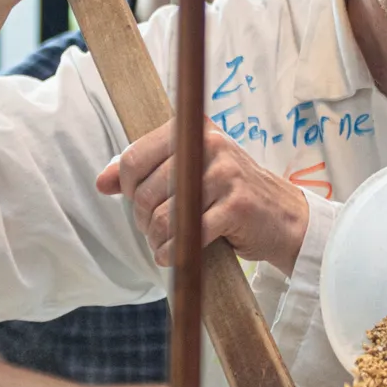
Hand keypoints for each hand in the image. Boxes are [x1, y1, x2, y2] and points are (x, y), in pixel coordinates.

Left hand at [97, 118, 310, 274]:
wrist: (284, 217)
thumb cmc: (231, 195)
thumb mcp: (191, 173)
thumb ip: (146, 172)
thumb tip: (102, 182)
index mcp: (194, 131)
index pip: (134, 157)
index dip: (127, 188)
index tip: (138, 203)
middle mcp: (210, 145)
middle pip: (146, 190)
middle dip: (142, 219)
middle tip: (153, 230)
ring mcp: (226, 174)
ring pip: (164, 216)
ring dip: (156, 239)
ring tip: (164, 244)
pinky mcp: (236, 206)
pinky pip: (187, 235)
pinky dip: (173, 252)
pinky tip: (174, 256)